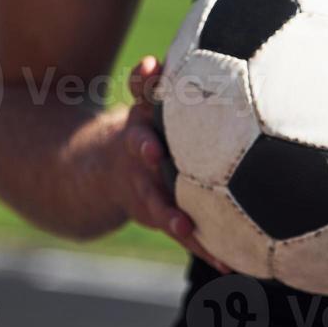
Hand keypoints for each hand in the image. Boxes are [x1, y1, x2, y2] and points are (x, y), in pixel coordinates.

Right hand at [111, 56, 229, 271]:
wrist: (98, 174)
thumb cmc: (143, 131)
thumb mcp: (145, 105)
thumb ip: (153, 85)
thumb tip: (160, 62)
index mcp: (142, 120)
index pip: (140, 93)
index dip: (144, 80)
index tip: (151, 68)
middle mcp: (137, 153)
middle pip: (138, 148)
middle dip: (145, 145)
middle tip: (153, 152)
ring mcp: (142, 187)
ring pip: (155, 202)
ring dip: (170, 215)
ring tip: (185, 228)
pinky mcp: (154, 213)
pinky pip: (181, 232)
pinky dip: (204, 248)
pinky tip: (228, 264)